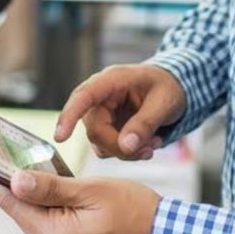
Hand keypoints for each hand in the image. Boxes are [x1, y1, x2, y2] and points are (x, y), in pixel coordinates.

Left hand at [0, 171, 159, 233]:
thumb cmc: (137, 213)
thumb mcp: (93, 190)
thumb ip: (51, 187)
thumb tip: (16, 181)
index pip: (13, 205)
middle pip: (22, 214)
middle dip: (18, 188)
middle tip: (12, 162)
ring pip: (35, 223)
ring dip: (35, 201)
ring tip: (40, 177)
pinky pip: (50, 233)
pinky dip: (48, 214)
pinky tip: (56, 197)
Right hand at [54, 65, 186, 159]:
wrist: (174, 88)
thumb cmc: (168, 87)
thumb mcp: (164, 102)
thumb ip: (145, 124)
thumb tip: (125, 146)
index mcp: (111, 81)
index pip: (83, 96)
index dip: (68, 116)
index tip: (60, 138)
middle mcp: (100, 97)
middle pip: (95, 130)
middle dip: (120, 147)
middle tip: (149, 150)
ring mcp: (102, 114)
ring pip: (101, 143)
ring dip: (126, 151)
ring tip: (153, 143)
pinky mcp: (107, 128)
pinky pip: (108, 148)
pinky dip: (128, 153)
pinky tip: (148, 144)